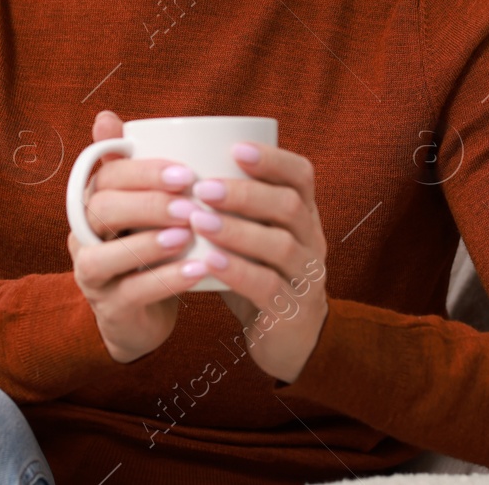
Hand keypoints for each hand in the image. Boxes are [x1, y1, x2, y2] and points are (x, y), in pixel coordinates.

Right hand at [66, 110, 207, 364]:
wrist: (143, 317)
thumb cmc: (148, 249)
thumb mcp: (143, 206)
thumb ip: (132, 166)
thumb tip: (105, 115)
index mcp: (92, 204)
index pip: (106, 178)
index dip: (143, 172)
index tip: (185, 172)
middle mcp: (83, 237)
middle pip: (102, 210)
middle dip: (147, 203)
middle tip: (190, 202)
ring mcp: (92, 276)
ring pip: (107, 256)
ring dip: (150, 243)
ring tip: (189, 235)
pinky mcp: (110, 311)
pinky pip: (132, 294)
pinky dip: (166, 280)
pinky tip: (199, 272)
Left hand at [187, 141, 328, 383]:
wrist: (288, 339)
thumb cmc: (259, 274)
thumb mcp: (255, 236)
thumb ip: (232, 207)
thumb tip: (176, 167)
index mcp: (305, 214)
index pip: (301, 175)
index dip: (273, 158)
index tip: (235, 148)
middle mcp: (312, 240)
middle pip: (290, 206)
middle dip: (245, 193)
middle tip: (204, 188)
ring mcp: (307, 277)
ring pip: (281, 246)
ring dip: (237, 230)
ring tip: (199, 221)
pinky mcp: (292, 311)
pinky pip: (268, 287)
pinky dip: (238, 271)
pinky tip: (209, 261)